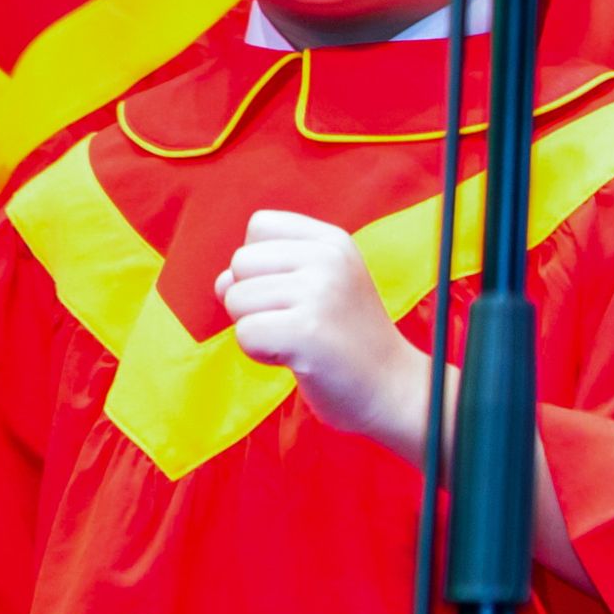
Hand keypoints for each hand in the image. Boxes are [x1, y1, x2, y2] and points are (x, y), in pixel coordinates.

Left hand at [215, 212, 420, 452]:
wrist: (392, 387)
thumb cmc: (345, 338)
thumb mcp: (319, 285)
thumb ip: (268, 270)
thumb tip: (221, 283)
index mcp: (333, 240)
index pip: (260, 226)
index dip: (261, 264)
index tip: (293, 292)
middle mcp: (329, 258)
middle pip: (240, 263)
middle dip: (252, 299)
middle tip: (295, 321)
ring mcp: (320, 292)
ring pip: (236, 299)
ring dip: (256, 329)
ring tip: (297, 340)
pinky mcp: (308, 330)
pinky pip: (245, 333)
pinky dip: (259, 354)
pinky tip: (295, 357)